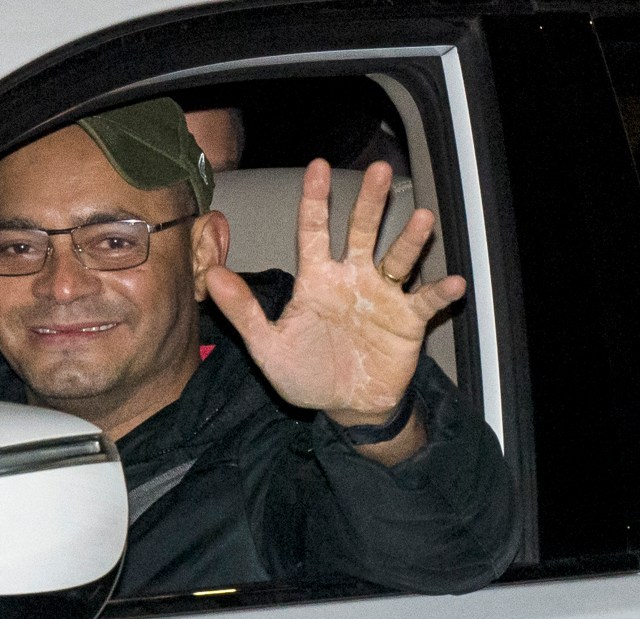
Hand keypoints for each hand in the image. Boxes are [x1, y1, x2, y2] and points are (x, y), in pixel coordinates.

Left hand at [205, 159, 465, 425]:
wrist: (345, 406)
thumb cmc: (306, 373)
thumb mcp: (268, 346)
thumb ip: (243, 311)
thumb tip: (210, 275)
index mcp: (318, 279)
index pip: (314, 231)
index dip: (315, 199)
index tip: (318, 166)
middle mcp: (352, 278)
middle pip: (362, 232)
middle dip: (370, 202)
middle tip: (380, 170)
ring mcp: (382, 296)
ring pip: (398, 258)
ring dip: (410, 240)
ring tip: (423, 218)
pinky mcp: (408, 320)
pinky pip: (426, 301)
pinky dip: (440, 292)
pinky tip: (454, 282)